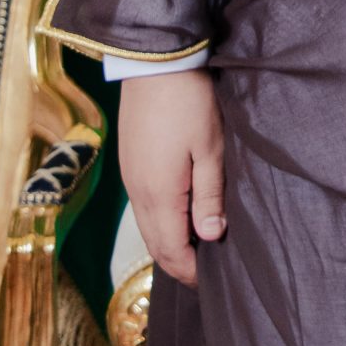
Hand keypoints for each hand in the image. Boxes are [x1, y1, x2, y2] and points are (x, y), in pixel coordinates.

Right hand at [116, 68, 225, 286]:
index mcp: (158, 195)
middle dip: (180, 264)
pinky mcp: (131, 165)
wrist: (155, 64)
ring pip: (148, 227)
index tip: (214, 282)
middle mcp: (138, 193)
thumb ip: (209, 197)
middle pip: (156, 244)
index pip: (172, 251)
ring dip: (171, 244)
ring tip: (199, 250)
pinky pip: (144, 209)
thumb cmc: (189, 103)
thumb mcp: (209, 150)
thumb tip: (211, 237)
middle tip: (207, 274)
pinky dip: (162, 224)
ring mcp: (131, 179)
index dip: (191, 271)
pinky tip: (183, 218)